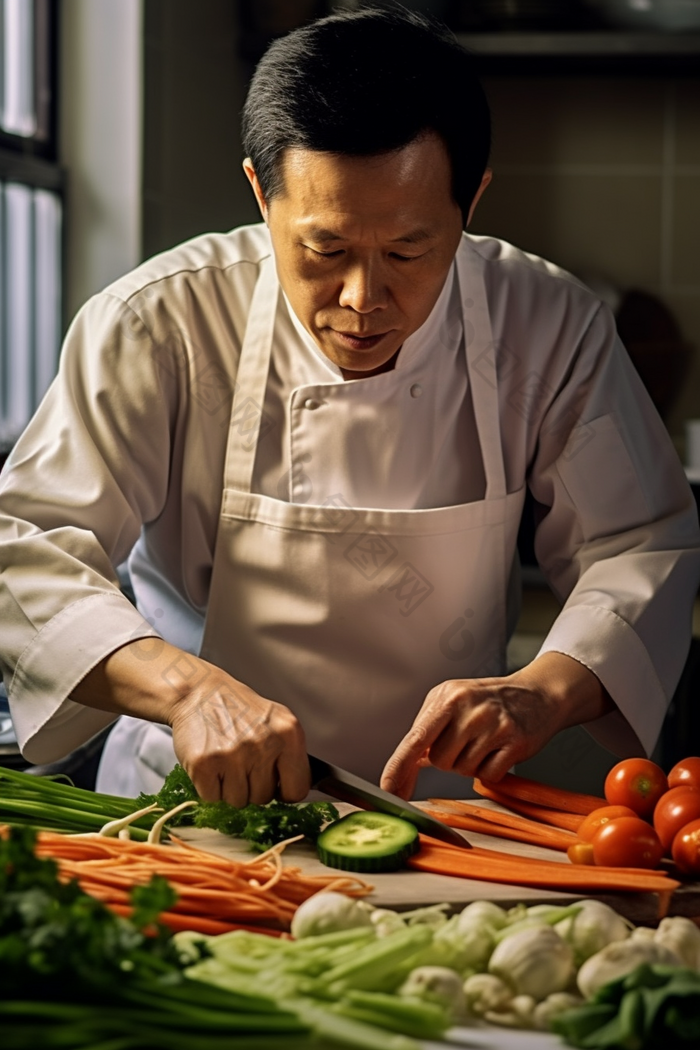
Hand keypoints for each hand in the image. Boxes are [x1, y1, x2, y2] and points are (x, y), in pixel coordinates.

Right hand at [168, 662, 309, 806]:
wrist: (198, 691)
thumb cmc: (237, 709)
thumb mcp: (275, 721)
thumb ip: (290, 754)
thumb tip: (297, 790)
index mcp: (289, 732)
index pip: (298, 788)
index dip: (284, 790)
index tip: (275, 784)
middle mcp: (264, 743)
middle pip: (264, 797)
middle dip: (252, 785)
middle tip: (240, 760)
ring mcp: (234, 754)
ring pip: (238, 801)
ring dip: (229, 787)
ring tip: (225, 759)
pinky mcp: (205, 764)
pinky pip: (213, 797)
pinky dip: (209, 786)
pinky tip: (210, 762)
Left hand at [380, 652, 612, 798]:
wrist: (538, 693)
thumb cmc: (490, 698)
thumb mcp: (454, 699)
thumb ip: (429, 727)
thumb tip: (410, 761)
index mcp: (448, 696)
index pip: (416, 738)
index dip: (399, 767)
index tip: (387, 788)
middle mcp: (470, 709)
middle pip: (440, 761)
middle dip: (449, 758)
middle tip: (466, 740)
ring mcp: (493, 725)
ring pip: (463, 770)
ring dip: (470, 763)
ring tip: (485, 741)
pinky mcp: (515, 742)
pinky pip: (488, 775)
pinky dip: (491, 769)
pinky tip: (499, 749)